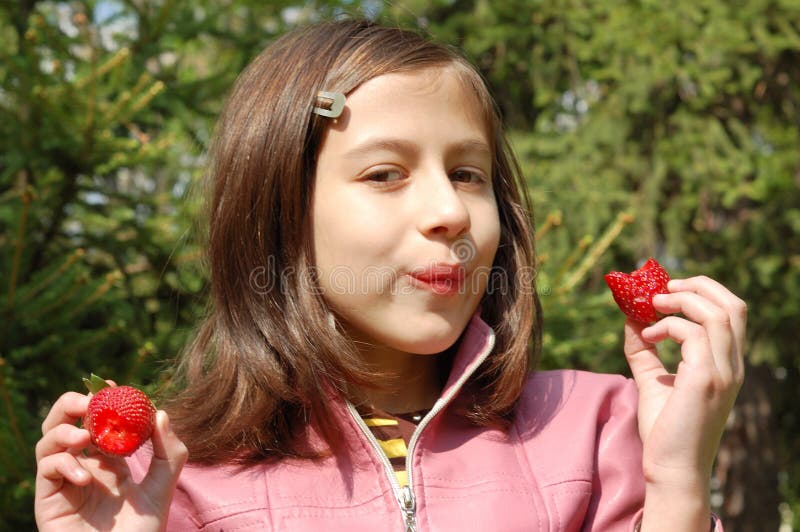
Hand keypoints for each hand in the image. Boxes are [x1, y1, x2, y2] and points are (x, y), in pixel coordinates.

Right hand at [35, 389, 187, 530]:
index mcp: (108, 460)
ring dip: (63, 430)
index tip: (113, 386)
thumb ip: (169, 452)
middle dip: (72, 404)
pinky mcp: (48, 500)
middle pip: (64, 422)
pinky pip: (47, 469)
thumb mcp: (162, 487)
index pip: (97, 420)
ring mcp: (64, 482)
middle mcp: (83, 465)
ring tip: (85, 436)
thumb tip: (160, 413)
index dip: (101, 400)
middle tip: (88, 400)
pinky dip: (63, 464)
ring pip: (47, 440)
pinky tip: (85, 477)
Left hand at [623, 275, 745, 485]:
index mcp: (726, 365)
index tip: (666, 289)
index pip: (731, 313)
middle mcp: (732, 366)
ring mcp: (723, 373)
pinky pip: (692, 333)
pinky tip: (646, 336)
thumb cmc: (665, 430)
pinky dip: (666, 325)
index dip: (702, 292)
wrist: (670, 469)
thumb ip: (643, 350)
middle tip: (661, 287)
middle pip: (733, 305)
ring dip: (680, 300)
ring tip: (650, 304)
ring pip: (717, 313)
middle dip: (698, 285)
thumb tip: (629, 318)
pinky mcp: (705, 380)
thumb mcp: (652, 381)